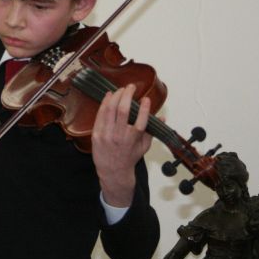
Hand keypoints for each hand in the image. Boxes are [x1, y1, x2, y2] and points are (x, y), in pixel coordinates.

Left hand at [91, 84, 154, 206]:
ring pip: (110, 109)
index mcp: (134, 139)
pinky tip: (109, 95)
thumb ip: (152, 131)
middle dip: (127, 94)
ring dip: (116, 96)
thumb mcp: (144, 147)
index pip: (141, 120)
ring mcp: (107, 135)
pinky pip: (100, 115)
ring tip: (121, 90)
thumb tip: (162, 117)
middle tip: (131, 87)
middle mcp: (120, 136)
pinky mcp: (97, 134)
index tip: (146, 99)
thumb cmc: (129, 157)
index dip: (144, 107)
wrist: (112, 171)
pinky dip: (104, 103)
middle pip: (123, 110)